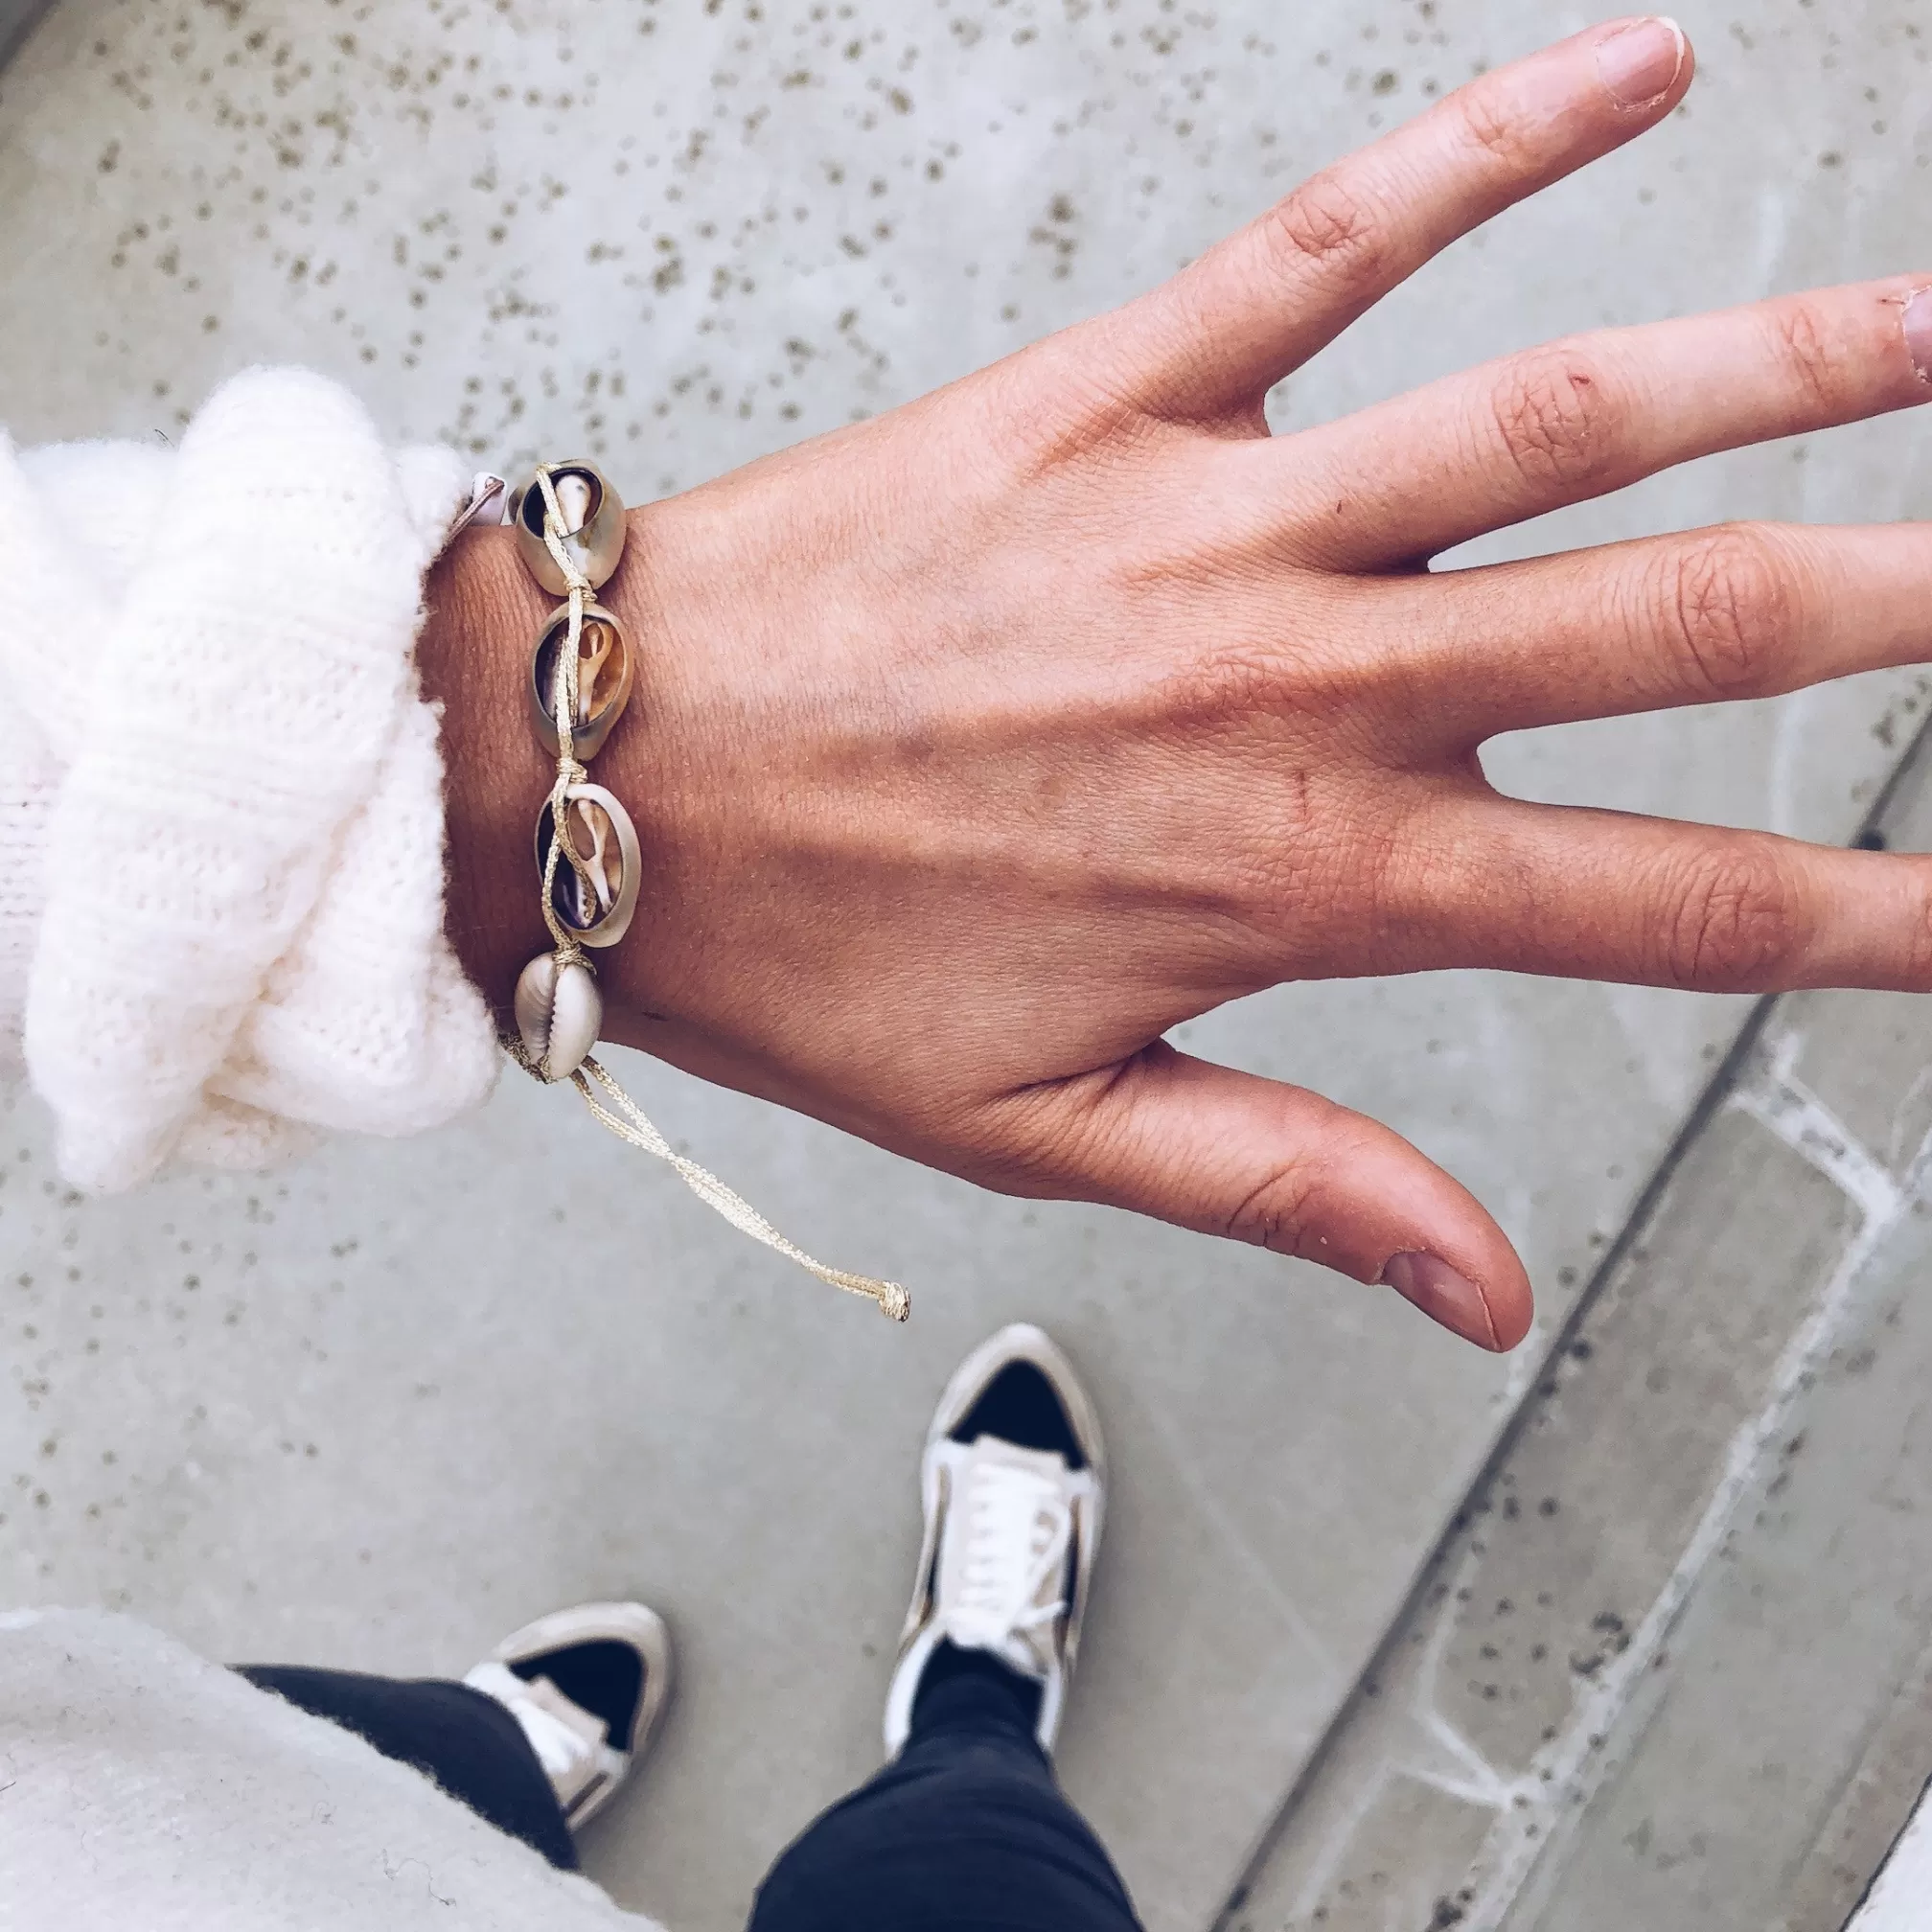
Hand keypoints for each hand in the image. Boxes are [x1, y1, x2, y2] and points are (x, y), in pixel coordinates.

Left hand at [427, 17, 1931, 1351]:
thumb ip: (1287, 1188)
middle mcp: (1289, 683)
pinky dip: (1487, 144)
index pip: (1652, 908)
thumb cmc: (801, 947)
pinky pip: (1326, 244)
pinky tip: (1635, 74)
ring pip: (1549, 422)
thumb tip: (1479, 1289)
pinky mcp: (1109, 394)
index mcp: (1293, 876)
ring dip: (1785, 363)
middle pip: (1667, 631)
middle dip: (1895, 603)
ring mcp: (1208, 519)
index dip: (1857, 922)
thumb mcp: (1043, 1126)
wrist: (594, 778)